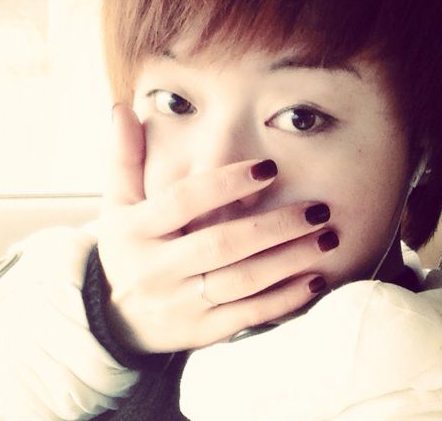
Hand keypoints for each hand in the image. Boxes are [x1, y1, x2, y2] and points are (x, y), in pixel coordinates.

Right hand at [97, 104, 337, 353]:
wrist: (114, 318)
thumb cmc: (127, 247)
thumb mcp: (117, 202)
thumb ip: (124, 157)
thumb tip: (122, 110)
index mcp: (135, 230)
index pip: (184, 201)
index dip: (226, 183)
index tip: (268, 168)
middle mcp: (156, 269)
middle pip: (221, 245)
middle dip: (274, 226)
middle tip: (317, 209)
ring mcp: (180, 305)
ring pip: (242, 282)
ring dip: (289, 260)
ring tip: (327, 238)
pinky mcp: (200, 332)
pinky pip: (247, 316)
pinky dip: (284, 300)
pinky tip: (315, 280)